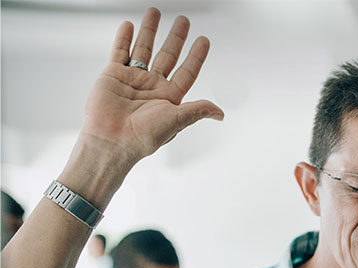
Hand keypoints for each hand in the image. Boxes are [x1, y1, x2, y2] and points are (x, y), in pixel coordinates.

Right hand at [79, 8, 221, 168]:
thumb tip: (220, 113)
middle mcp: (152, 86)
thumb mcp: (177, 120)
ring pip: (144, 48)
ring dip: (150, 30)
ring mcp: (132, 79)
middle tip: (184, 21)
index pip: (187, 71)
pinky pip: (119, 51)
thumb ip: (197, 111)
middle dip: (176, 38)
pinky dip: (124, 38)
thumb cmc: (143, 136)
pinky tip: (130, 25)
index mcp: (169, 97)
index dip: (196, 56)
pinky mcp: (113, 75)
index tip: (203, 40)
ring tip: (155, 12)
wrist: (112, 140)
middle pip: (167, 55)